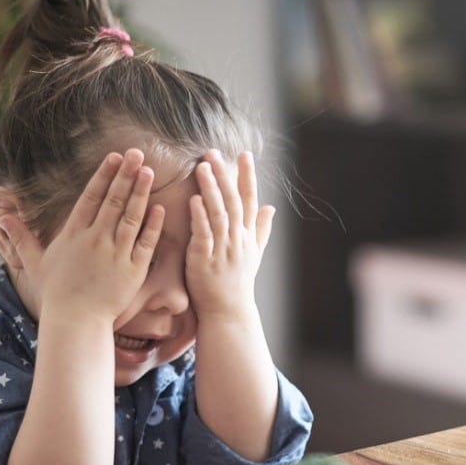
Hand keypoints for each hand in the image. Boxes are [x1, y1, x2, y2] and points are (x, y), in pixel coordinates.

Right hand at [0, 149, 164, 323]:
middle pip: (113, 201)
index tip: (114, 157)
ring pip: (131, 217)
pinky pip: (145, 243)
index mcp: (74, 234)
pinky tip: (159, 208)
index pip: (91, 197)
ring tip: (149, 172)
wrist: (76, 321)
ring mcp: (116, 254)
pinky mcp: (133, 270)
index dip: (104, 175)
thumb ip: (21, 237)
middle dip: (125, 175)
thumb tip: (1, 216)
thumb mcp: (35, 262)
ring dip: (140, 193)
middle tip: (137, 154)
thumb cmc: (57, 293)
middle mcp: (95, 239)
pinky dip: (153, 225)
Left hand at [185, 149, 274, 318]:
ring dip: (211, 189)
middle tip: (213, 152)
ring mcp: (222, 249)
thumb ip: (261, 229)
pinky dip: (199, 216)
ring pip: (218, 213)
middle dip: (224, 175)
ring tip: (202, 167)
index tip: (244, 154)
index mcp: (248, 235)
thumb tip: (272, 207)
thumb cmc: (238, 283)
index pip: (250, 200)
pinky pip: (204, 234)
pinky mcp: (205, 260)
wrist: (228, 312)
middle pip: (233, 201)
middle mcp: (238, 240)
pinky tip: (193, 199)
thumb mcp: (254, 255)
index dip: (247, 176)